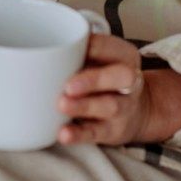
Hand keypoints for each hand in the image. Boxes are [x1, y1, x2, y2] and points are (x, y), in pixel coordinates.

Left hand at [56, 34, 180, 146]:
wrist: (137, 113)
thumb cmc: (107, 80)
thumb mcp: (103, 60)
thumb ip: (80, 51)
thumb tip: (44, 46)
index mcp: (125, 57)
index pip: (112, 47)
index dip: (93, 47)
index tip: (70, 47)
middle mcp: (130, 82)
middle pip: (120, 77)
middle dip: (94, 80)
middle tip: (68, 85)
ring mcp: (124, 108)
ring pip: (109, 106)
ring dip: (83, 106)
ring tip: (62, 105)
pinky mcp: (112, 131)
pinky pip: (96, 133)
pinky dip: (79, 134)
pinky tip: (64, 133)